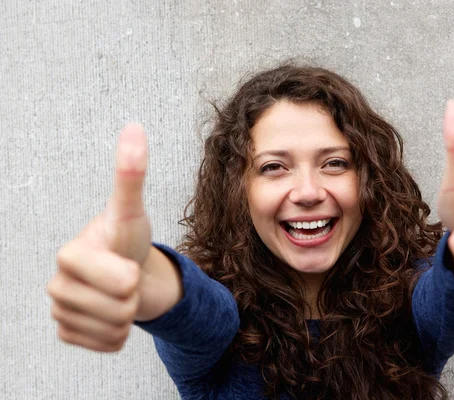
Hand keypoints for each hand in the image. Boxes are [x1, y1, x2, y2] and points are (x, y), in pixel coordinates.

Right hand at [47, 124, 150, 350]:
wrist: (128, 270)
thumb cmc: (128, 241)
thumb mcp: (132, 210)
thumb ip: (131, 174)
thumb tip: (134, 127)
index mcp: (68, 256)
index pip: (121, 284)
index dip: (133, 275)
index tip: (125, 260)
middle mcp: (56, 286)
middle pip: (121, 310)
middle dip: (133, 296)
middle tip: (125, 277)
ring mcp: (60, 312)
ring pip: (115, 330)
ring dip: (128, 315)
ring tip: (119, 293)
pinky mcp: (69, 335)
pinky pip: (108, 346)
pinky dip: (119, 334)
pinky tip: (112, 312)